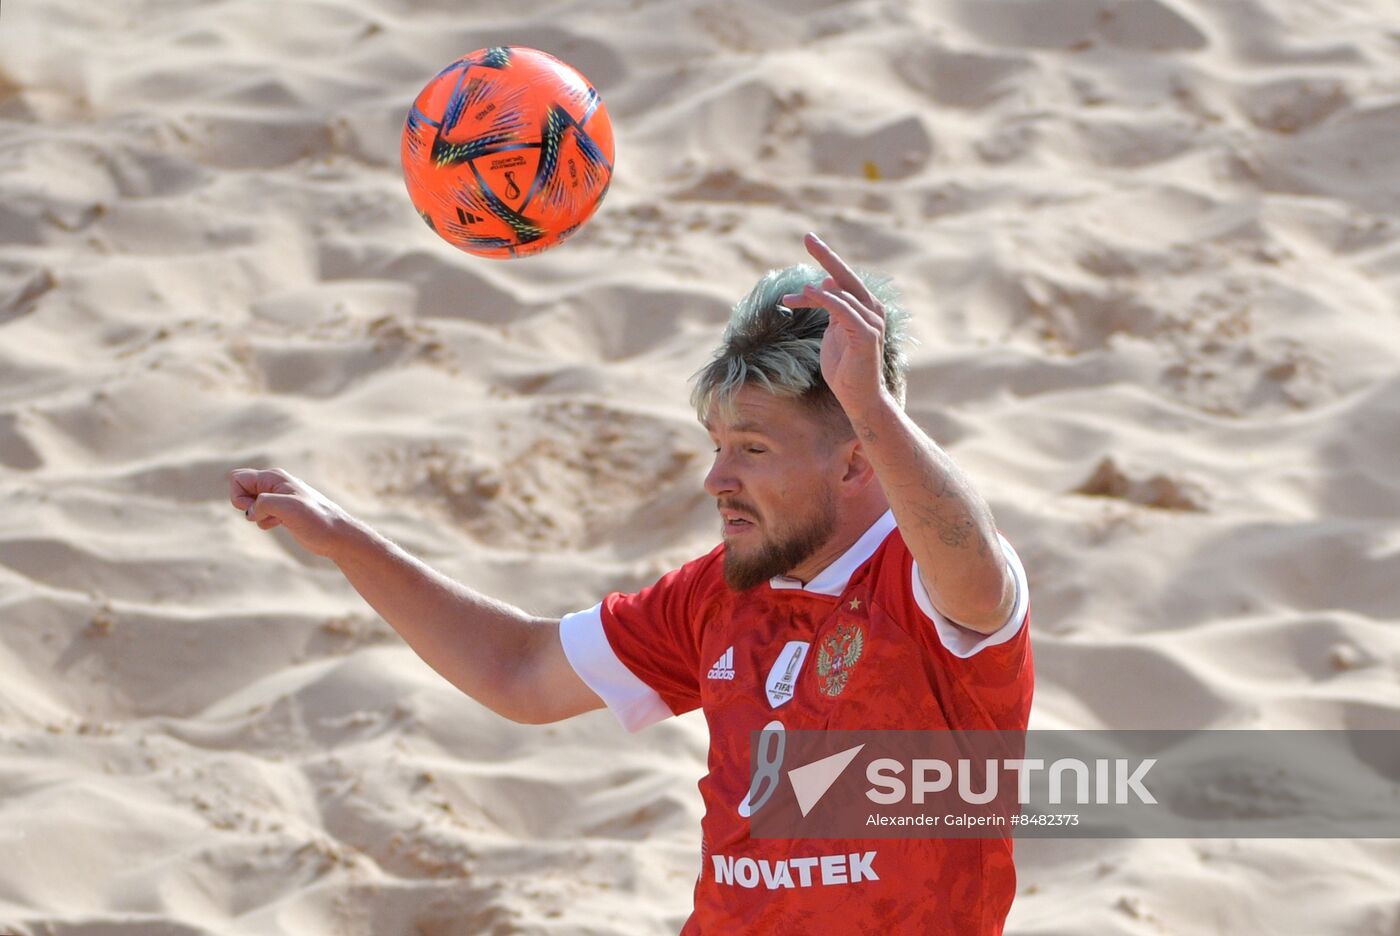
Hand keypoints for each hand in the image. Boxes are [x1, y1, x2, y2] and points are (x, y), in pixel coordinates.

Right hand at [228, 467, 357, 558]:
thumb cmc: (317, 520)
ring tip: (277, 520)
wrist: (337, 536)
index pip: (237, 478)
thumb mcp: (289, 508)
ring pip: (249, 504)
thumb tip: (250, 511)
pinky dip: (263, 522)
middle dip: (246, 506)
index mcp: (274, 477)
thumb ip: (263, 503)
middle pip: (241, 490)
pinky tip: (280, 524)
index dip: (238, 496)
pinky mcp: (282, 512)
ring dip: (256, 516)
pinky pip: (259, 514)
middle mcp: (274, 484)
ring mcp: (279, 498)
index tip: (256, 507)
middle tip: (265, 514)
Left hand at [780, 232, 888, 414]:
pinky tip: (810, 292)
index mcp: (863, 307)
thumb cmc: (845, 368)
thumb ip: (830, 308)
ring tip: (788, 297)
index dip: (826, 259)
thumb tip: (821, 283)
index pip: (842, 278)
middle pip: (846, 275)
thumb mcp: (833, 331)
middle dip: (826, 256)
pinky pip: (844, 310)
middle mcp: (872, 310)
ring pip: (843, 292)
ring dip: (814, 291)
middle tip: (808, 237)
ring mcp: (872, 321)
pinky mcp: (867, 335)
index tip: (809, 241)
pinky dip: (827, 299)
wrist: (860, 398)